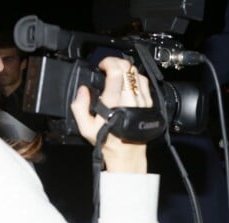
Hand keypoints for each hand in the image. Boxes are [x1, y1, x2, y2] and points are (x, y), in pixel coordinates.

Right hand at [70, 57, 152, 172]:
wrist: (127, 154)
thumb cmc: (108, 142)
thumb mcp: (86, 128)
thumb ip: (79, 107)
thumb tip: (82, 90)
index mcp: (114, 103)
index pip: (117, 72)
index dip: (109, 62)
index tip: (102, 65)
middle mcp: (130, 100)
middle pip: (128, 69)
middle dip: (117, 62)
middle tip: (109, 66)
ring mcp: (142, 102)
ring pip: (138, 74)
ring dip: (127, 69)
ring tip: (118, 73)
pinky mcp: (149, 105)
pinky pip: (145, 84)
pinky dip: (136, 78)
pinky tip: (129, 81)